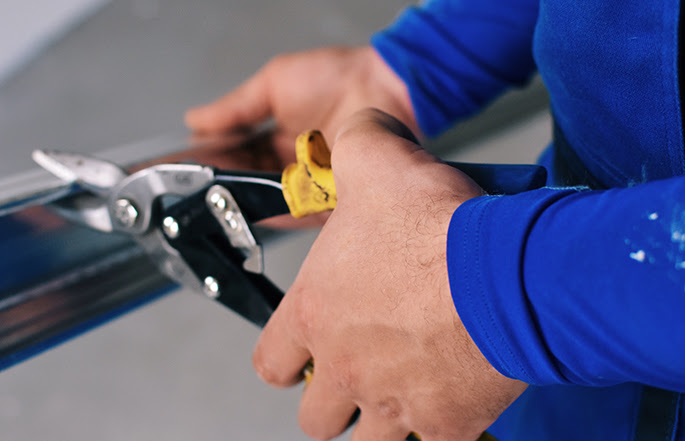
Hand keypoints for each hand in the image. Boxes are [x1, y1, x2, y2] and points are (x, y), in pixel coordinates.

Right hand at [186, 46, 416, 227]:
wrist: (386, 88)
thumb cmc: (342, 78)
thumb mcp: (275, 83)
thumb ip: (235, 107)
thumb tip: (196, 121)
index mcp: (277, 138)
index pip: (234, 155)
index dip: (209, 161)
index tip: (186, 166)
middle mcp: (291, 165)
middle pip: (245, 180)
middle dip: (220, 182)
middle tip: (196, 182)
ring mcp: (308, 185)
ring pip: (263, 198)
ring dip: (240, 195)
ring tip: (216, 191)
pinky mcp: (325, 202)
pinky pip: (291, 212)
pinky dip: (268, 210)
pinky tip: (248, 202)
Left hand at [252, 109, 526, 440]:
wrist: (508, 272)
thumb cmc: (438, 229)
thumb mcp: (375, 160)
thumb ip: (351, 142)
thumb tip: (352, 129)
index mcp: (317, 315)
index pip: (271, 361)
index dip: (283, 358)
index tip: (299, 355)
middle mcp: (346, 367)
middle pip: (315, 415)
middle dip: (330, 399)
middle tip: (354, 374)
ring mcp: (394, 402)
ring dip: (376, 424)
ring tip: (397, 396)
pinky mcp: (445, 425)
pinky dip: (437, 431)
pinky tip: (450, 405)